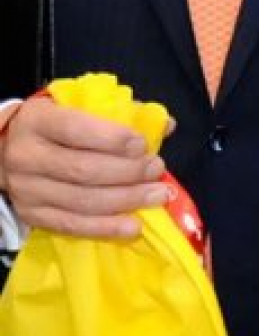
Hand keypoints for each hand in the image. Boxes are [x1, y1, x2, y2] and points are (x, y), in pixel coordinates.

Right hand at [0, 96, 169, 238]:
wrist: (6, 151)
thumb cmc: (56, 125)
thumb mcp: (77, 107)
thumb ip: (121, 112)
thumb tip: (165, 125)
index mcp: (39, 121)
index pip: (76, 129)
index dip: (112, 139)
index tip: (142, 145)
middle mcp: (27, 157)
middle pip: (83, 169)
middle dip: (127, 172)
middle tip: (157, 170)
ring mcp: (27, 190)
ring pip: (81, 201)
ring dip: (125, 200)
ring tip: (157, 195)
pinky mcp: (31, 215)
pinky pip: (71, 225)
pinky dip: (105, 228)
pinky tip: (133, 227)